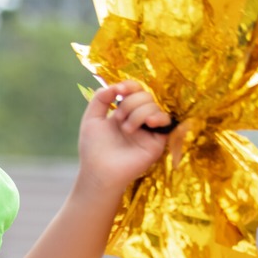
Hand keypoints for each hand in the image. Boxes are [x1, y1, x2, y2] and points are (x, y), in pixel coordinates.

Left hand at [78, 81, 169, 195]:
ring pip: (153, 105)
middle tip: (118, 119)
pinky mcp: (158, 140)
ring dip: (137, 113)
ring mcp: (148, 129)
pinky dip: (157, 117)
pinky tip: (147, 123)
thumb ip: (100, 98)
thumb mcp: (92, 118)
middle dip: (130, 103)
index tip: (119, 91)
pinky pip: (165, 120)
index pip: (134, 90)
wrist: (99, 171)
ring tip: (126, 130)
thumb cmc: (93, 148)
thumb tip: (115, 86)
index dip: (129, 86)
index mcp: (123, 112)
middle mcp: (138, 119)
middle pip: (145, 95)